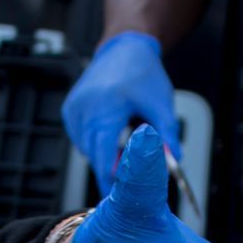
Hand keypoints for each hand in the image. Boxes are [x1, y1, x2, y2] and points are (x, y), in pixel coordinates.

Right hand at [61, 31, 178, 196]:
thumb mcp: (161, 104)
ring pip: (86, 149)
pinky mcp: (69, 110)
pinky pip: (80, 139)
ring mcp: (74, 109)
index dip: (111, 177)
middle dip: (110, 169)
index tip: (119, 194)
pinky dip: (94, 142)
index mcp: (108, 106)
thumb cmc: (143, 74)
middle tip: (127, 175)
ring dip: (103, 154)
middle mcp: (86, 107)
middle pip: (94, 155)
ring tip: (122, 141)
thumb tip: (173, 162)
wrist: (123, 48)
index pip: (104, 154)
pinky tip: (109, 129)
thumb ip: (167, 135)